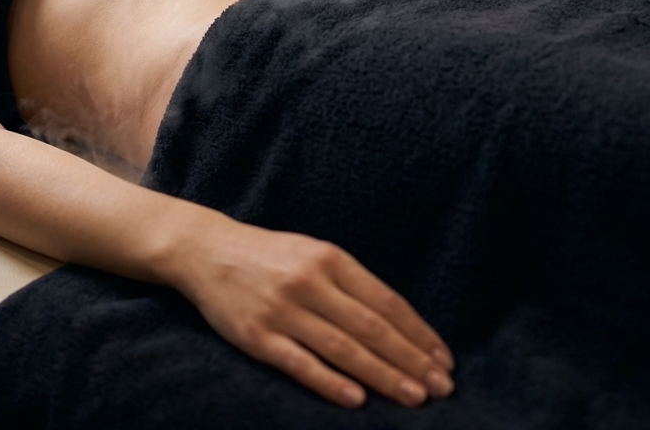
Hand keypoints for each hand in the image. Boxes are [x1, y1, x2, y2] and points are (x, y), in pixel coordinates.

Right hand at [174, 217, 454, 408]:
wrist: (207, 250)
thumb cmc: (269, 255)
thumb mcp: (311, 253)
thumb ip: (348, 283)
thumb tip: (396, 324)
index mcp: (327, 258)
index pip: (384, 300)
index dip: (417, 332)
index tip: (443, 359)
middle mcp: (308, 282)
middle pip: (369, 327)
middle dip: (410, 360)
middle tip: (442, 388)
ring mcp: (281, 310)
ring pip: (342, 348)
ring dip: (383, 376)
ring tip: (414, 397)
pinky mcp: (256, 335)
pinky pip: (299, 363)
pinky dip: (329, 382)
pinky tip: (356, 399)